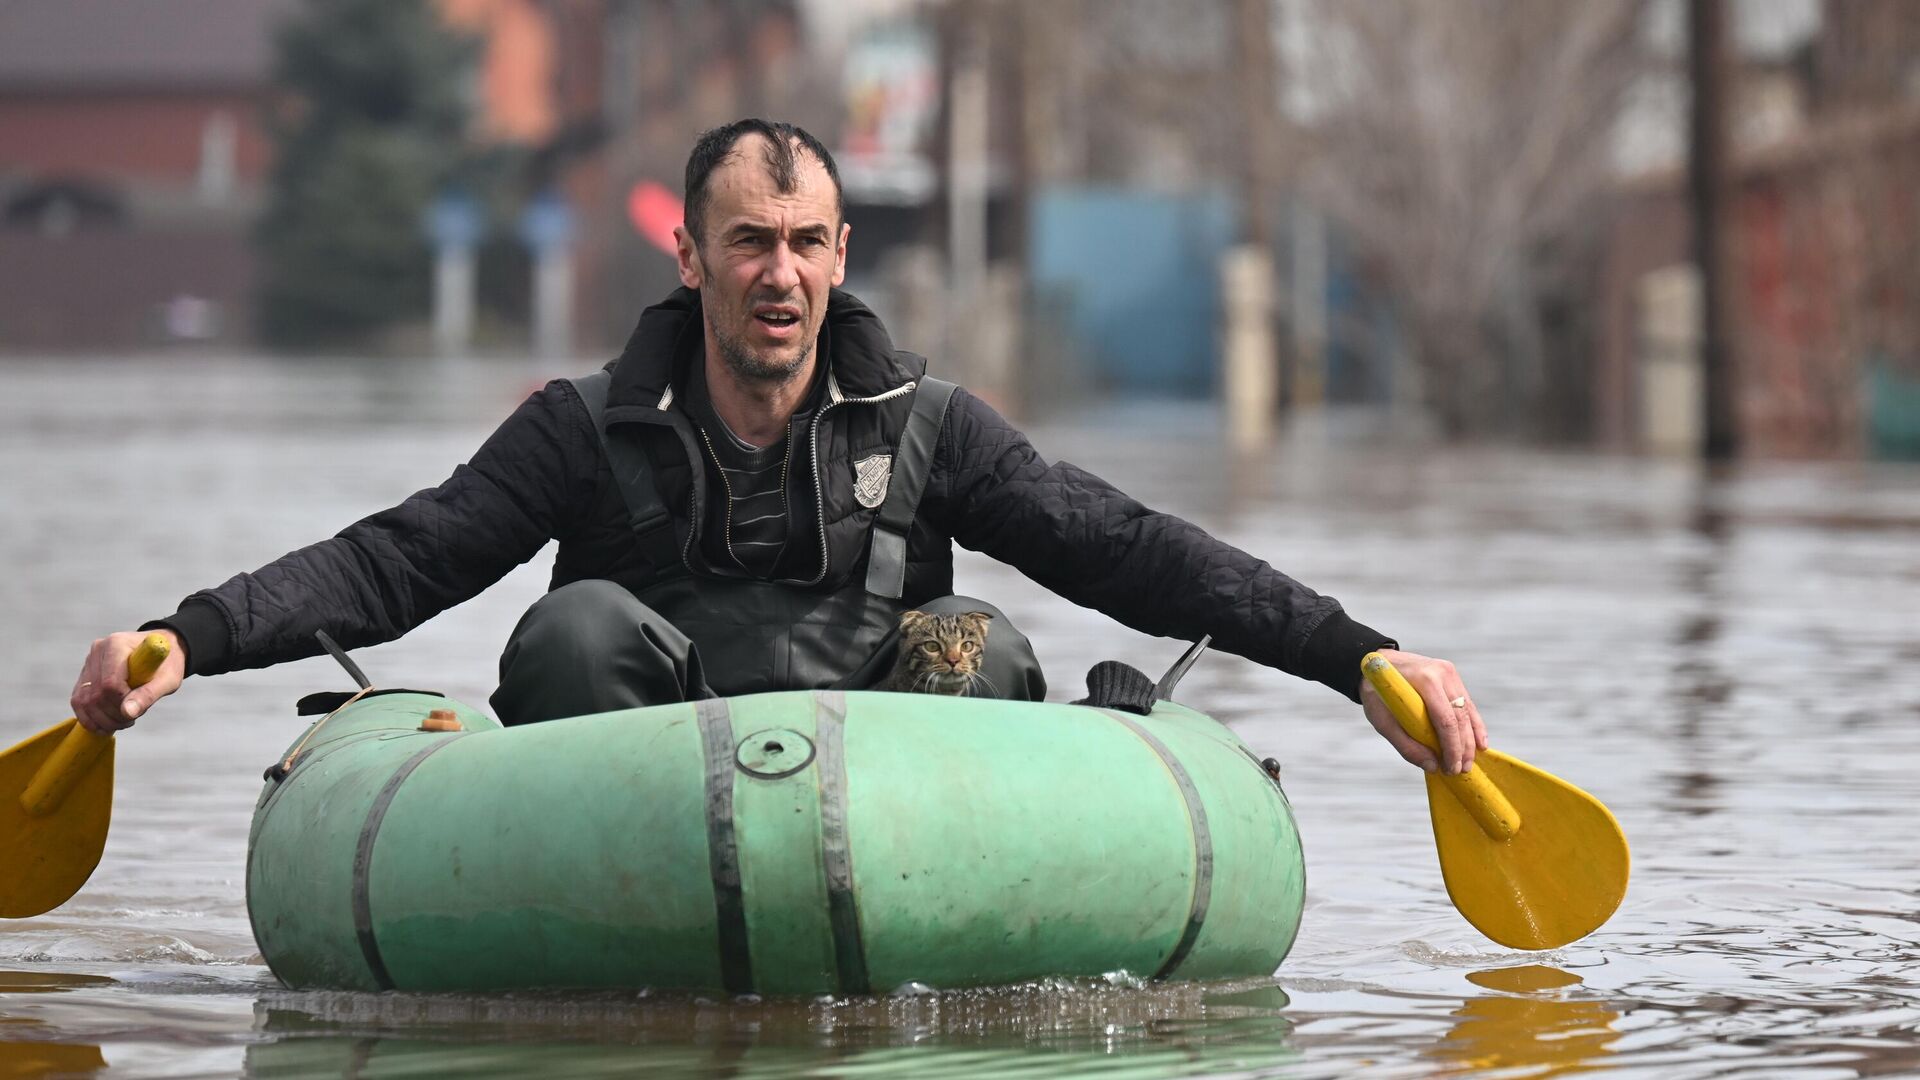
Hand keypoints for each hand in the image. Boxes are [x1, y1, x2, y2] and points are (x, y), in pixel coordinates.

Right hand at [71, 630, 185, 733]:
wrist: (160, 651)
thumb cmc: (166, 664)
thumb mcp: (167, 679)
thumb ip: (149, 695)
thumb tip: (127, 713)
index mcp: (117, 644)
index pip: (110, 684)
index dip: (122, 703)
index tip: (138, 709)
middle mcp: (98, 651)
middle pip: (95, 695)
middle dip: (112, 715)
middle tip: (131, 721)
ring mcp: (89, 662)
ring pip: (83, 700)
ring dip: (100, 720)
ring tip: (122, 722)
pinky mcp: (84, 674)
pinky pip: (78, 701)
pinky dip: (90, 717)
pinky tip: (107, 723)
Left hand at [1358, 648, 1486, 773]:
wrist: (1377, 663)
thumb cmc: (1376, 693)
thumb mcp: (1382, 720)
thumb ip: (1406, 745)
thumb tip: (1433, 766)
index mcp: (1425, 681)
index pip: (1446, 720)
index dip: (1452, 748)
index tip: (1451, 769)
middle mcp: (1442, 674)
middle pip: (1460, 717)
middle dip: (1464, 747)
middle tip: (1462, 770)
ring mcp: (1450, 673)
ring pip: (1468, 711)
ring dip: (1471, 739)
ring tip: (1469, 762)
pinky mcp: (1452, 677)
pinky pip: (1467, 704)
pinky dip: (1473, 725)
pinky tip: (1479, 743)